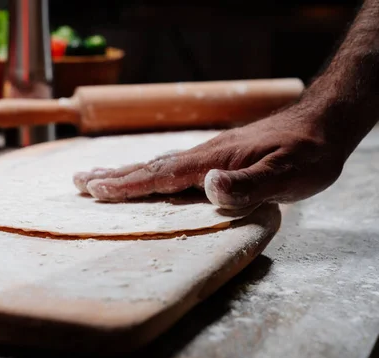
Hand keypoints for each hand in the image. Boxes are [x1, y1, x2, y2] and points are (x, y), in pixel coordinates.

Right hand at [73, 110, 345, 208]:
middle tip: (78, 182)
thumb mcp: (287, 173)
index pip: (162, 175)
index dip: (129, 185)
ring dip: (123, 172)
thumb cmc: (307, 152)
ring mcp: (207, 155)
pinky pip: (171, 166)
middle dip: (112, 177)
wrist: (323, 123)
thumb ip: (248, 183)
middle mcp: (203, 156)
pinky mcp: (216, 157)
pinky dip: (147, 171)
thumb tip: (208, 188)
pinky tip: (144, 173)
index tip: (96, 191)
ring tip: (95, 176)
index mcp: (212, 161)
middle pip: (149, 166)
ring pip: (156, 164)